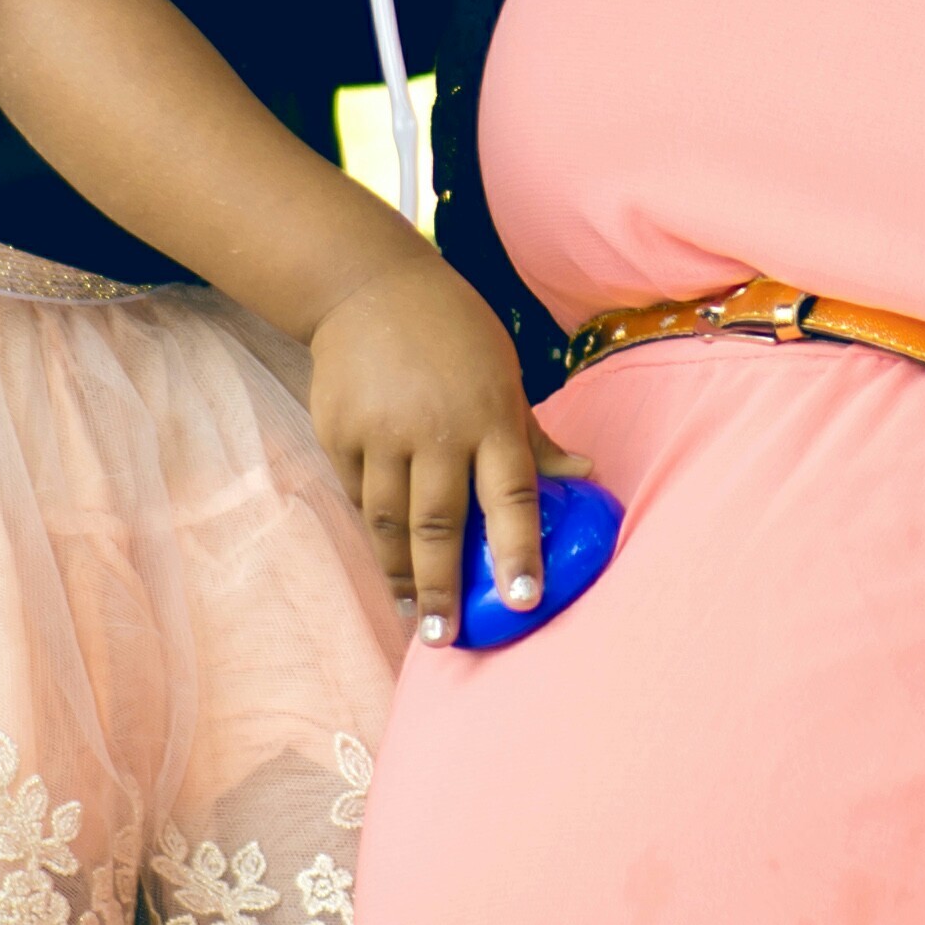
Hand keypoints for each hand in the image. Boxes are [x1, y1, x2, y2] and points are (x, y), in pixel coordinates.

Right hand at [302, 248, 546, 638]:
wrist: (369, 287)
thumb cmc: (454, 334)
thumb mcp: (506, 374)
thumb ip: (534, 435)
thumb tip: (586, 477)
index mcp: (489, 416)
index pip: (510, 495)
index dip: (517, 551)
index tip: (521, 600)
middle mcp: (436, 430)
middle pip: (439, 526)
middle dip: (444, 588)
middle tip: (446, 638)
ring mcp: (381, 433)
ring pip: (388, 523)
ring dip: (402, 576)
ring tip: (416, 614)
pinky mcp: (339, 433)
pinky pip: (358, 496)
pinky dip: (373, 530)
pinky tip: (387, 556)